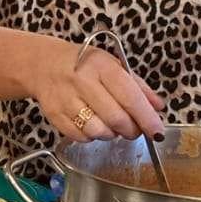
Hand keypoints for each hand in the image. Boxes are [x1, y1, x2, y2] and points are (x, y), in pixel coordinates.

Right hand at [30, 37, 164, 142]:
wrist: (43, 64)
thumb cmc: (83, 64)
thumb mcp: (112, 65)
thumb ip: (137, 86)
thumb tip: (158, 107)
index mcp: (101, 66)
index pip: (130, 96)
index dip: (146, 118)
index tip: (157, 131)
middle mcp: (82, 81)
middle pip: (115, 118)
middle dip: (131, 130)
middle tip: (134, 129)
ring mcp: (65, 99)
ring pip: (98, 131)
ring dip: (112, 134)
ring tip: (112, 125)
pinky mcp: (54, 115)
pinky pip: (81, 137)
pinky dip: (92, 136)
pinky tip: (93, 125)